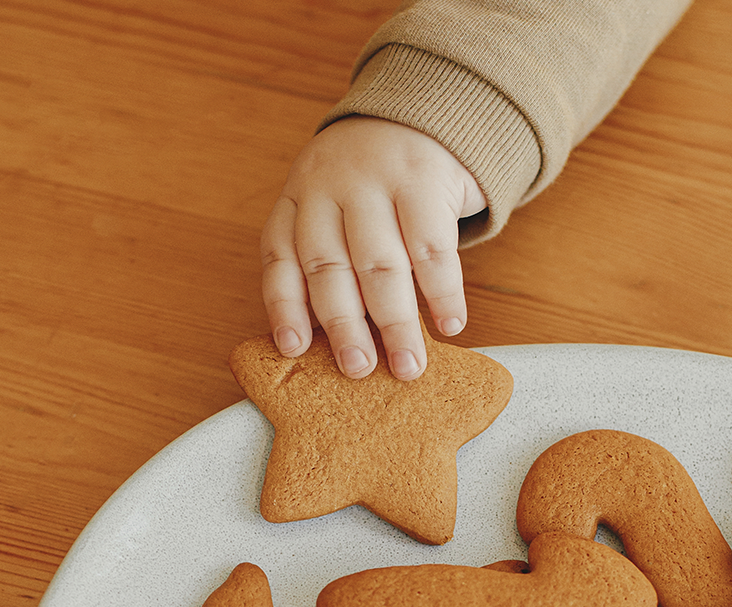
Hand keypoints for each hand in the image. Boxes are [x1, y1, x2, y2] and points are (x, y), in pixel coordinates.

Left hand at [260, 116, 486, 379]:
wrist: (420, 112)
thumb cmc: (371, 184)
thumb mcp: (332, 205)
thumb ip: (328, 260)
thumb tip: (340, 342)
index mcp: (298, 200)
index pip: (281, 258)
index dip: (285, 307)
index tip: (293, 348)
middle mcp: (328, 188)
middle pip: (331, 268)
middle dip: (345, 327)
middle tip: (359, 369)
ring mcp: (375, 180)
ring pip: (381, 264)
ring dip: (396, 322)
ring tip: (408, 365)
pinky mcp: (424, 178)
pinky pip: (432, 247)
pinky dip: (442, 292)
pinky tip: (450, 324)